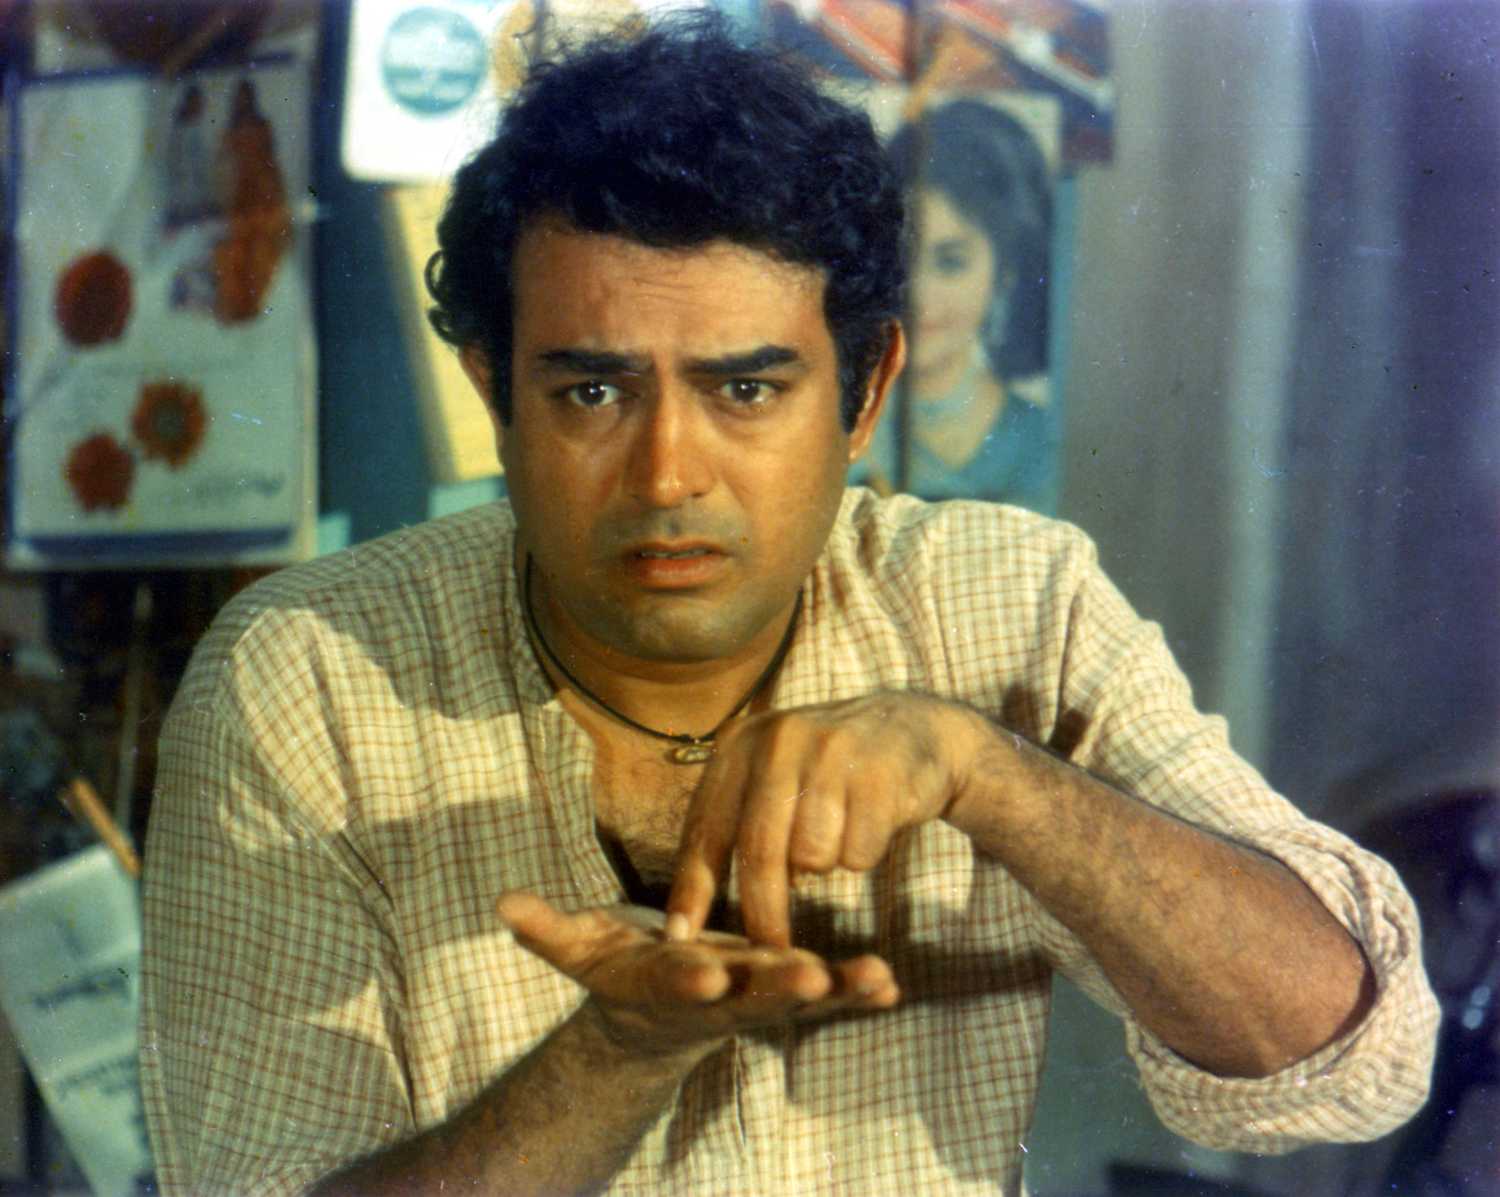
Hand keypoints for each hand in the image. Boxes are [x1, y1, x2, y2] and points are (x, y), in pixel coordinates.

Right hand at [496, 894, 898, 1059]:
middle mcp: (716, 995)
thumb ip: (545, 929)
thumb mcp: (576, 950)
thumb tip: (503, 905)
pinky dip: (857, 993)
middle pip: (750, 995)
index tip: (704, 975)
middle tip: (815, 978)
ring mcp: (755, 996)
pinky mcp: (784, 990)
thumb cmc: (614, 969)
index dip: (687, 980)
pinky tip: (892, 985)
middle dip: (781, 986)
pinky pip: (826, 995)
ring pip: (800, 996)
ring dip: (840, 991)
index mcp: (666, 982)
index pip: (674, 982)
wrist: (651, 1015)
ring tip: (879, 979)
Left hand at [666, 692, 978, 947]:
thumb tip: (692, 914)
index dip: (692, 887)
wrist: (912, 728)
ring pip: (813, 857)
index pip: (706, 827)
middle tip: (770, 951)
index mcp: (739, 743)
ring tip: (838, 831)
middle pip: (760, 850)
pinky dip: (863, 855)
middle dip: (763, 911)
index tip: (679, 938)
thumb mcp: (770, 777)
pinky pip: (857, 854)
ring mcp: (830, 751)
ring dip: (826, 864)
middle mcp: (778, 739)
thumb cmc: (827, 771)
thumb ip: (736, 825)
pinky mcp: (878, 774)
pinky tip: (871, 820)